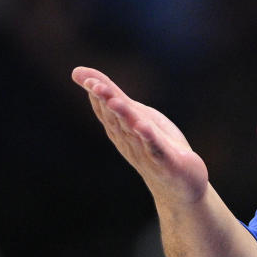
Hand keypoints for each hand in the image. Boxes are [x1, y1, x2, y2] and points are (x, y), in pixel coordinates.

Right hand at [71, 66, 208, 204]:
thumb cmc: (154, 145)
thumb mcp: (134, 114)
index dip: (98, 94)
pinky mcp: (166, 163)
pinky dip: (148, 138)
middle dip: (106, 101)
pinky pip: (155, 149)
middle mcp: (129, 141)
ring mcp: (147, 153)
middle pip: (116, 118)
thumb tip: (76, 71)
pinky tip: (143, 126)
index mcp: (120, 130)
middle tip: (95, 86)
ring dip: (124, 116)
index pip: (105, 110)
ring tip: (115, 101)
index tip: (88, 79)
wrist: (179, 186)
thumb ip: (111, 94)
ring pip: (133, 131)